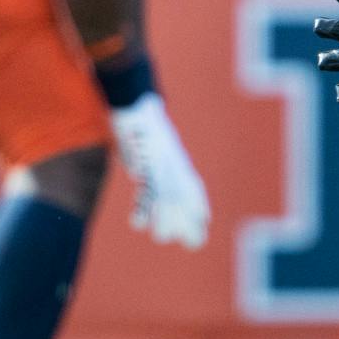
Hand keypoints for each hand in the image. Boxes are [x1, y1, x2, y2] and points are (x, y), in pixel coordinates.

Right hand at [110, 92, 208, 248]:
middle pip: (185, 195)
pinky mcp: (144, 161)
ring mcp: (160, 161)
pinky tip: (137, 224)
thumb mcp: (145, 138)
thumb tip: (138, 172)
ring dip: (165, 220)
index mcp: (174, 156)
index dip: (199, 202)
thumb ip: (144, 156)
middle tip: (195, 243)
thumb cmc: (136, 113)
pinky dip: (141, 207)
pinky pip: (144, 188)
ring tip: (162, 238)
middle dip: (190, 219)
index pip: (193, 182)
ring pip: (166, 197)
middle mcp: (172, 161)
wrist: (133, 95)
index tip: (205, 220)